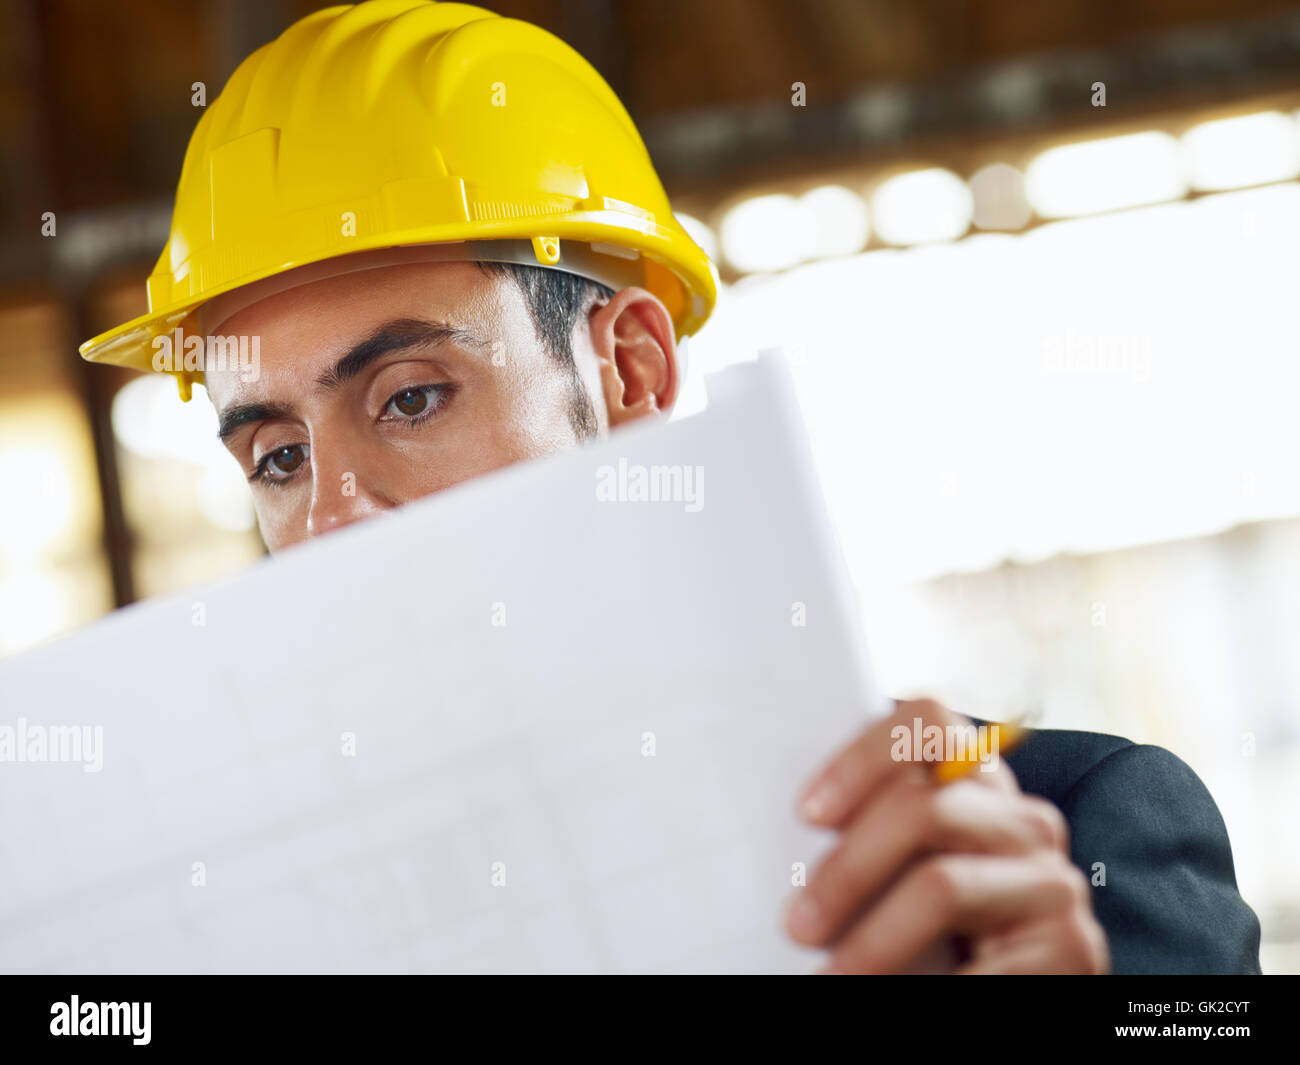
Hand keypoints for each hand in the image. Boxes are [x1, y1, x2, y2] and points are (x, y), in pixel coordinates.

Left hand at [786, 698, 1109, 973]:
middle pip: (923, 807)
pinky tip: (889, 1001)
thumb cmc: (929, 933)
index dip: (863, 757)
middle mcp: (1024, 821)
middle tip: (797, 924)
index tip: (807, 814)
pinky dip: (925, 987)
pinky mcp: (1072, 949)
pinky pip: (980, 968)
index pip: (927, 722)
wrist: (1009, 994)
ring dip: (874, 941)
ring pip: (944, 885)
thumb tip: (784, 845)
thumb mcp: (900, 873)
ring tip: (830, 979)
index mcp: (976, 784)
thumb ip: (866, 840)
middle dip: (848, 868)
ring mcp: (1053, 883)